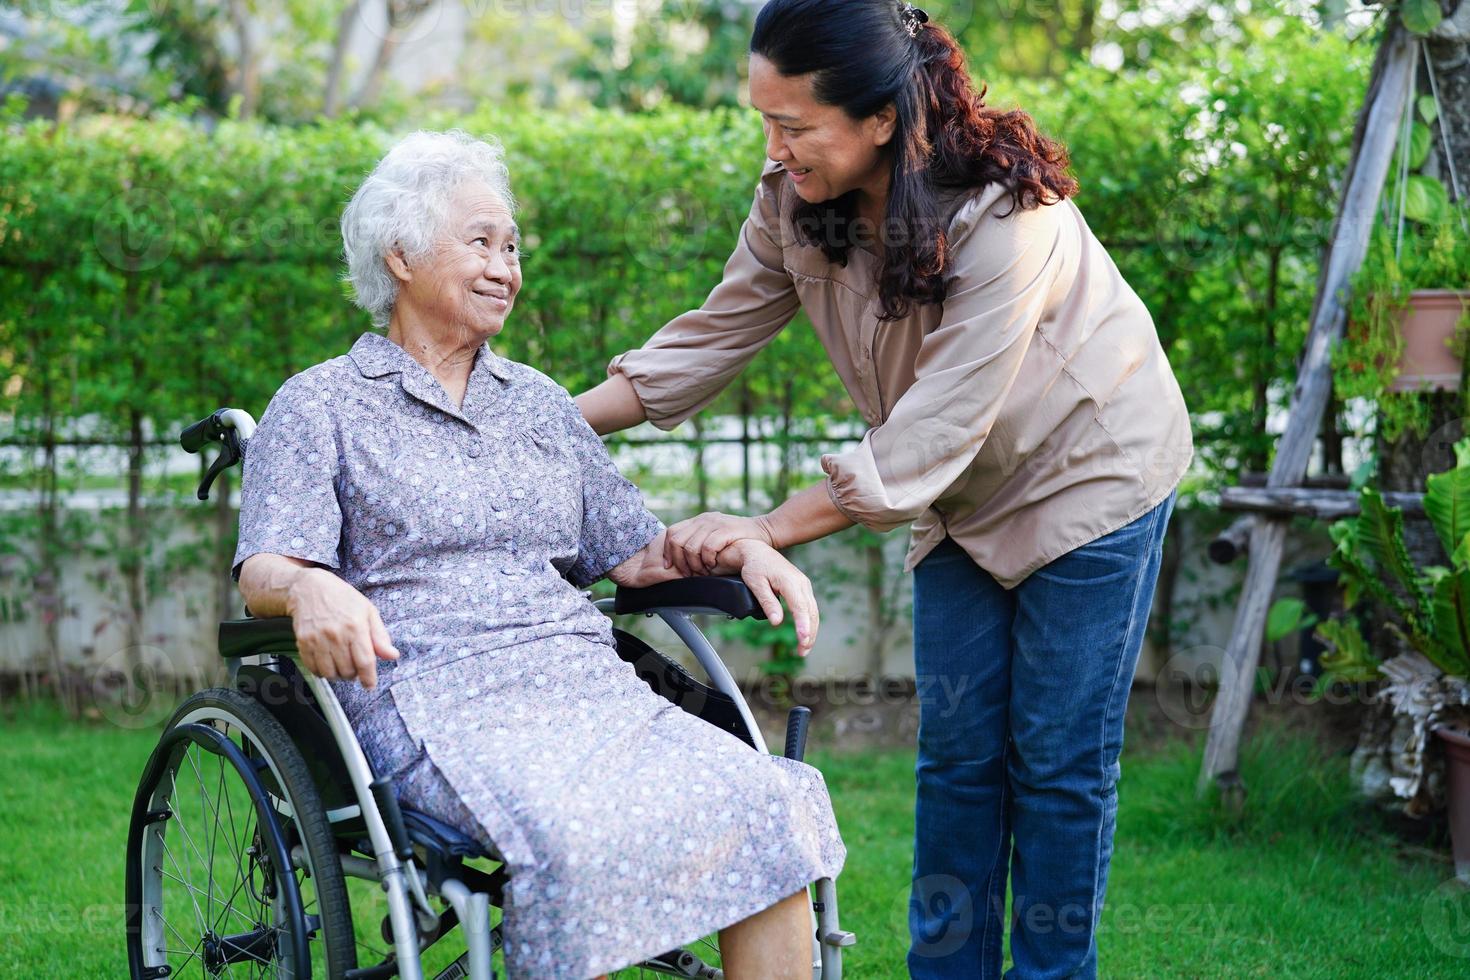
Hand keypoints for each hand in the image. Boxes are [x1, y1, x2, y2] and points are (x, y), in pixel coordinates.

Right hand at [285, 568, 399, 688]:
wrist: (309, 588)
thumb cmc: (342, 599)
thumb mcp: (368, 611)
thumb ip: (380, 636)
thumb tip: (393, 656)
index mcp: (356, 627)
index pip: (365, 661)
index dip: (369, 678)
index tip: (369, 685)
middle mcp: (336, 635)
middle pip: (347, 670)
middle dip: (353, 675)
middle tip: (354, 667)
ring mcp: (318, 639)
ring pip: (330, 673)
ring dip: (338, 675)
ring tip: (341, 666)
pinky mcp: (303, 642)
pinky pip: (313, 668)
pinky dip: (321, 672)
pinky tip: (327, 663)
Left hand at [663, 511, 773, 576]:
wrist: (764, 531)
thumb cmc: (738, 540)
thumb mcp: (715, 537)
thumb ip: (699, 543)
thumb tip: (680, 562)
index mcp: (698, 520)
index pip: (671, 533)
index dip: (667, 551)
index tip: (670, 566)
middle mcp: (703, 519)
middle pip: (677, 540)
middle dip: (679, 561)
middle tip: (688, 574)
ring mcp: (714, 523)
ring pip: (691, 547)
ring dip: (694, 564)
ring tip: (703, 572)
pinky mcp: (726, 529)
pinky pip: (708, 547)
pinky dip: (708, 560)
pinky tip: (713, 565)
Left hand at [722, 540, 818, 656]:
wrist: (757, 551)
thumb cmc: (754, 567)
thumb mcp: (756, 584)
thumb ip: (767, 602)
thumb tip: (777, 622)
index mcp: (790, 582)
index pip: (800, 607)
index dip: (802, 625)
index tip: (803, 639)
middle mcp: (801, 583)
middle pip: (811, 612)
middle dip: (809, 633)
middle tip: (802, 651)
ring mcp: (804, 585)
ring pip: (813, 611)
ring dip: (811, 630)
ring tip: (804, 649)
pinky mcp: (802, 588)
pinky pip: (810, 607)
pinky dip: (809, 622)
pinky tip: (805, 635)